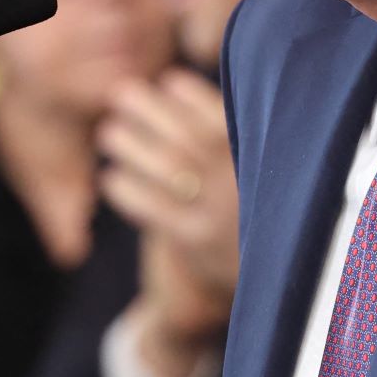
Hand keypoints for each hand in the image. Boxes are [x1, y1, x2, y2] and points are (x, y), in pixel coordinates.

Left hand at [98, 69, 238, 376]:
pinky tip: (109, 179)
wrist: (269, 296)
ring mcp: (221, 214)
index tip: (167, 80)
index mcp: (265, 161)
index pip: (224, 119)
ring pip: (170, 170)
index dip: (193, 98)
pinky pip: (156, 210)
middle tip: (122, 94)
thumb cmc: (256, 220)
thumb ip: (236, 141)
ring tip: (108, 133)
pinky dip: (129, 191)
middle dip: (153, 112)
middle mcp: (244, 183)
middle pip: (190, 138)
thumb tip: (186, 93)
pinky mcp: (197, 244)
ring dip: (133, 147)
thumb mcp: (262, 180)